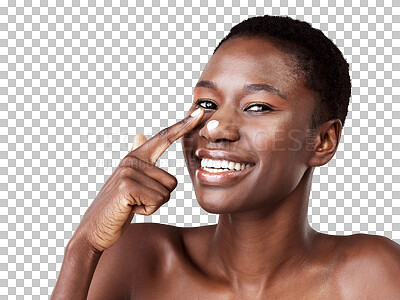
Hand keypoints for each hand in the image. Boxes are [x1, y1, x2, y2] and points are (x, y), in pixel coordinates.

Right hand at [71, 108, 203, 252]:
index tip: (199, 112)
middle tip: (136, 201)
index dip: (183, 126)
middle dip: (159, 198)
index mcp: (135, 157)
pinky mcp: (127, 186)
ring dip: (152, 205)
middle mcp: (132, 161)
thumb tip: (140, 135)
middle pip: (172, 181)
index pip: (163, 138)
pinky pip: (157, 201)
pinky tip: (130, 210)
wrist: (94, 229)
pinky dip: (147, 211)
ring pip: (166, 192)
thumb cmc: (117, 206)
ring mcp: (128, 172)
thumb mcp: (128, 180)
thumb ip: (137, 158)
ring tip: (132, 205)